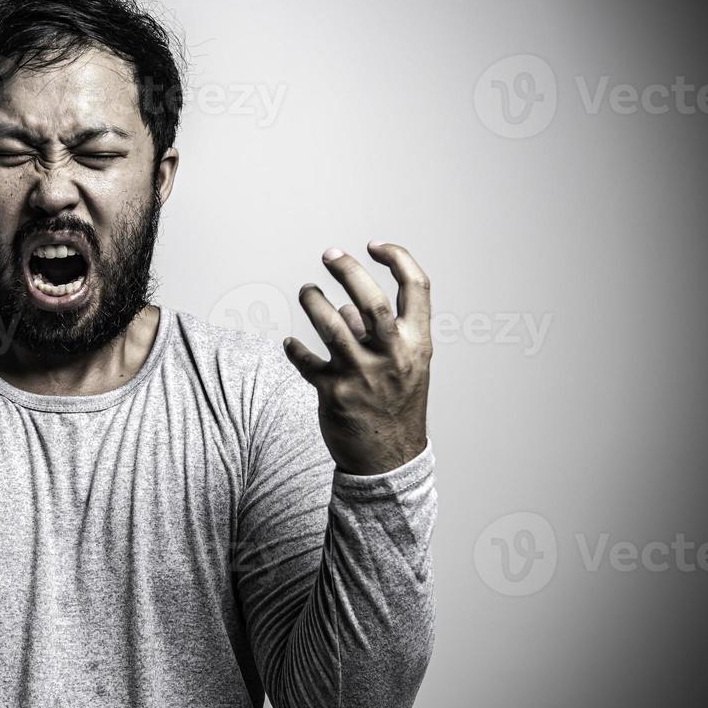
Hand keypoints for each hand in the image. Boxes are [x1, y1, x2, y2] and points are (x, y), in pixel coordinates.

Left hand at [283, 242, 431, 475]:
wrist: (390, 460)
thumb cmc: (395, 404)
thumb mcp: (403, 366)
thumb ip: (377, 334)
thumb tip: (343, 305)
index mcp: (416, 344)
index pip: (417, 287)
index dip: (397, 258)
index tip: (374, 246)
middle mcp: (393, 356)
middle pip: (371, 301)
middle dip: (348, 270)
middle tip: (329, 254)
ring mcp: (363, 375)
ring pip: (332, 325)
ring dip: (314, 301)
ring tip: (307, 291)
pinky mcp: (335, 394)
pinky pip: (306, 362)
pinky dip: (294, 349)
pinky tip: (290, 344)